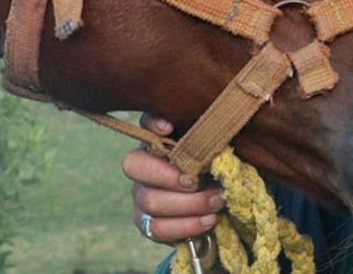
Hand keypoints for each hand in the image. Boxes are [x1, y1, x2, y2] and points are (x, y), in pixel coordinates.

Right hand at [122, 114, 225, 242]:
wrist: (218, 207)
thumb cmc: (215, 172)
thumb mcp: (215, 152)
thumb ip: (208, 141)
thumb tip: (210, 142)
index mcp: (157, 141)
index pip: (143, 125)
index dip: (151, 124)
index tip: (170, 128)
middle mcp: (140, 166)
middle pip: (135, 166)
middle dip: (170, 176)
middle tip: (200, 181)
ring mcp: (140, 196)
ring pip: (150, 200)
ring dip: (189, 204)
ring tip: (217, 202)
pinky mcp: (146, 224)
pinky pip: (157, 228)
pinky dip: (187, 226)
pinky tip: (209, 220)